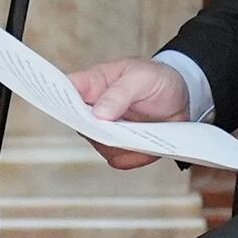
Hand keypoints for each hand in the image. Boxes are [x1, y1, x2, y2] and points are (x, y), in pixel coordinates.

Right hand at [69, 56, 189, 169]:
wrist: (180, 99)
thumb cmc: (156, 79)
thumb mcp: (142, 77)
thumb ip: (120, 92)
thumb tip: (98, 114)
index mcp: (91, 84)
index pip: (64, 91)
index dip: (57, 100)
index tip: (68, 111)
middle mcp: (91, 110)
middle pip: (80, 126)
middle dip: (101, 131)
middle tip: (121, 128)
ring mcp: (103, 131)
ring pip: (99, 146)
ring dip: (124, 144)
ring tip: (145, 132)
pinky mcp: (116, 148)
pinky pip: (117, 160)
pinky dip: (136, 156)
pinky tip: (148, 144)